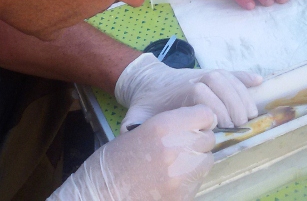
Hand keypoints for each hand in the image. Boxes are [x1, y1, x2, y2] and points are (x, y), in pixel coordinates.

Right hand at [50, 106, 215, 200]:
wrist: (99, 195)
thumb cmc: (110, 163)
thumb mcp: (137, 133)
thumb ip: (166, 128)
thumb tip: (190, 127)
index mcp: (163, 127)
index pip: (205, 114)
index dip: (200, 118)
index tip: (193, 123)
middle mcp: (177, 149)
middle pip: (208, 138)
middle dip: (198, 140)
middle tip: (182, 145)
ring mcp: (182, 175)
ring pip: (207, 160)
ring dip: (196, 159)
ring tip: (177, 163)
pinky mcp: (183, 196)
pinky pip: (197, 181)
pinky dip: (189, 179)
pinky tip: (171, 180)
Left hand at [115, 53, 261, 128]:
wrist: (148, 80)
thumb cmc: (148, 102)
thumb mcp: (138, 113)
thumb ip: (135, 125)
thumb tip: (130, 135)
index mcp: (179, 88)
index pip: (200, 92)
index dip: (212, 107)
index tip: (220, 124)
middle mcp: (195, 77)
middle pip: (218, 82)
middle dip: (232, 102)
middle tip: (241, 123)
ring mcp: (205, 74)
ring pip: (227, 78)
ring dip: (242, 94)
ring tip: (251, 113)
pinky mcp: (213, 73)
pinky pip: (232, 73)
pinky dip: (245, 77)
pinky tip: (259, 83)